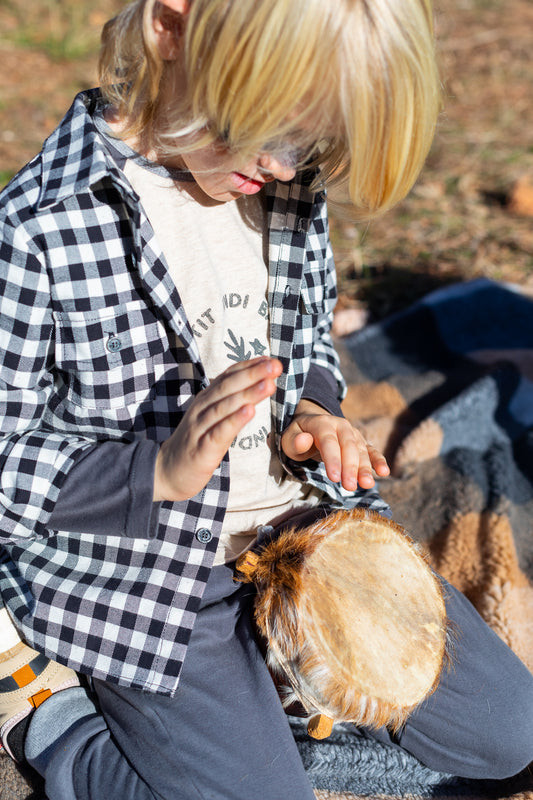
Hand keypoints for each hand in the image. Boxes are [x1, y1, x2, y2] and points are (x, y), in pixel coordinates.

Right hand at [154, 357, 282, 501]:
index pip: (228, 376)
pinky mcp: (202, 448)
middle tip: (275, 365)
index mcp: (206, 398)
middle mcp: (202, 408)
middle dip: (253, 374)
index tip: (271, 359)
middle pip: (228, 387)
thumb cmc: (197, 441)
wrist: (168, 471)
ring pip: (225, 407)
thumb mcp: (212, 416)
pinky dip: (235, 421)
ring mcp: (200, 427)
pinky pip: (220, 432)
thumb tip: (258, 382)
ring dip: (248, 394)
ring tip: (269, 384)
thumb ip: (230, 400)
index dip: (249, 366)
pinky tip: (250, 412)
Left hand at [280, 399, 389, 491]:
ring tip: (367, 485)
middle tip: (349, 487)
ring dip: (365, 468)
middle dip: (350, 467)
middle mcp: (341, 426)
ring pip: (361, 451)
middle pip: (348, 447)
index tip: (334, 478)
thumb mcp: (290, 438)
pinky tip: (385, 472)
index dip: (332, 459)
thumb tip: (305, 440)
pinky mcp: (361, 443)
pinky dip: (379, 461)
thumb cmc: (299, 437)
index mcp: (322, 423)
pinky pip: (372, 451)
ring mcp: (353, 434)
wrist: (312, 425)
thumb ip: (295, 441)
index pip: (329, 441)